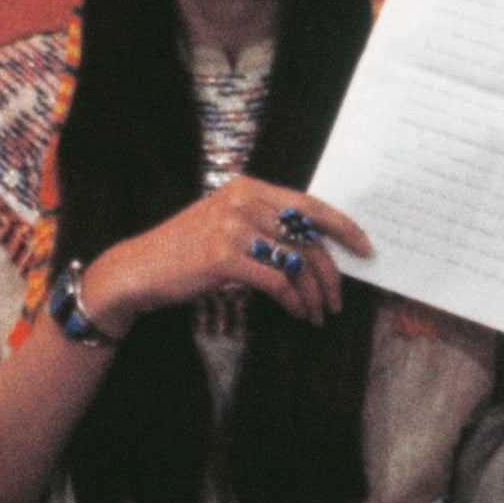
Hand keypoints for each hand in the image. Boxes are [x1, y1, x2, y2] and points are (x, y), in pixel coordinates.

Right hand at [87, 178, 372, 331]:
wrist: (139, 269)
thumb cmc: (186, 251)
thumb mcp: (226, 223)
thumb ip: (264, 224)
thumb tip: (315, 247)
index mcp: (248, 187)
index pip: (308, 204)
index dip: (342, 226)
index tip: (364, 247)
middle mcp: (242, 201)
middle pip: (306, 238)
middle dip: (329, 273)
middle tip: (338, 300)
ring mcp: (232, 227)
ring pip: (295, 262)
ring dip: (313, 294)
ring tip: (318, 314)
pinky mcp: (223, 257)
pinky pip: (277, 282)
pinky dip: (293, 301)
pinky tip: (296, 313)